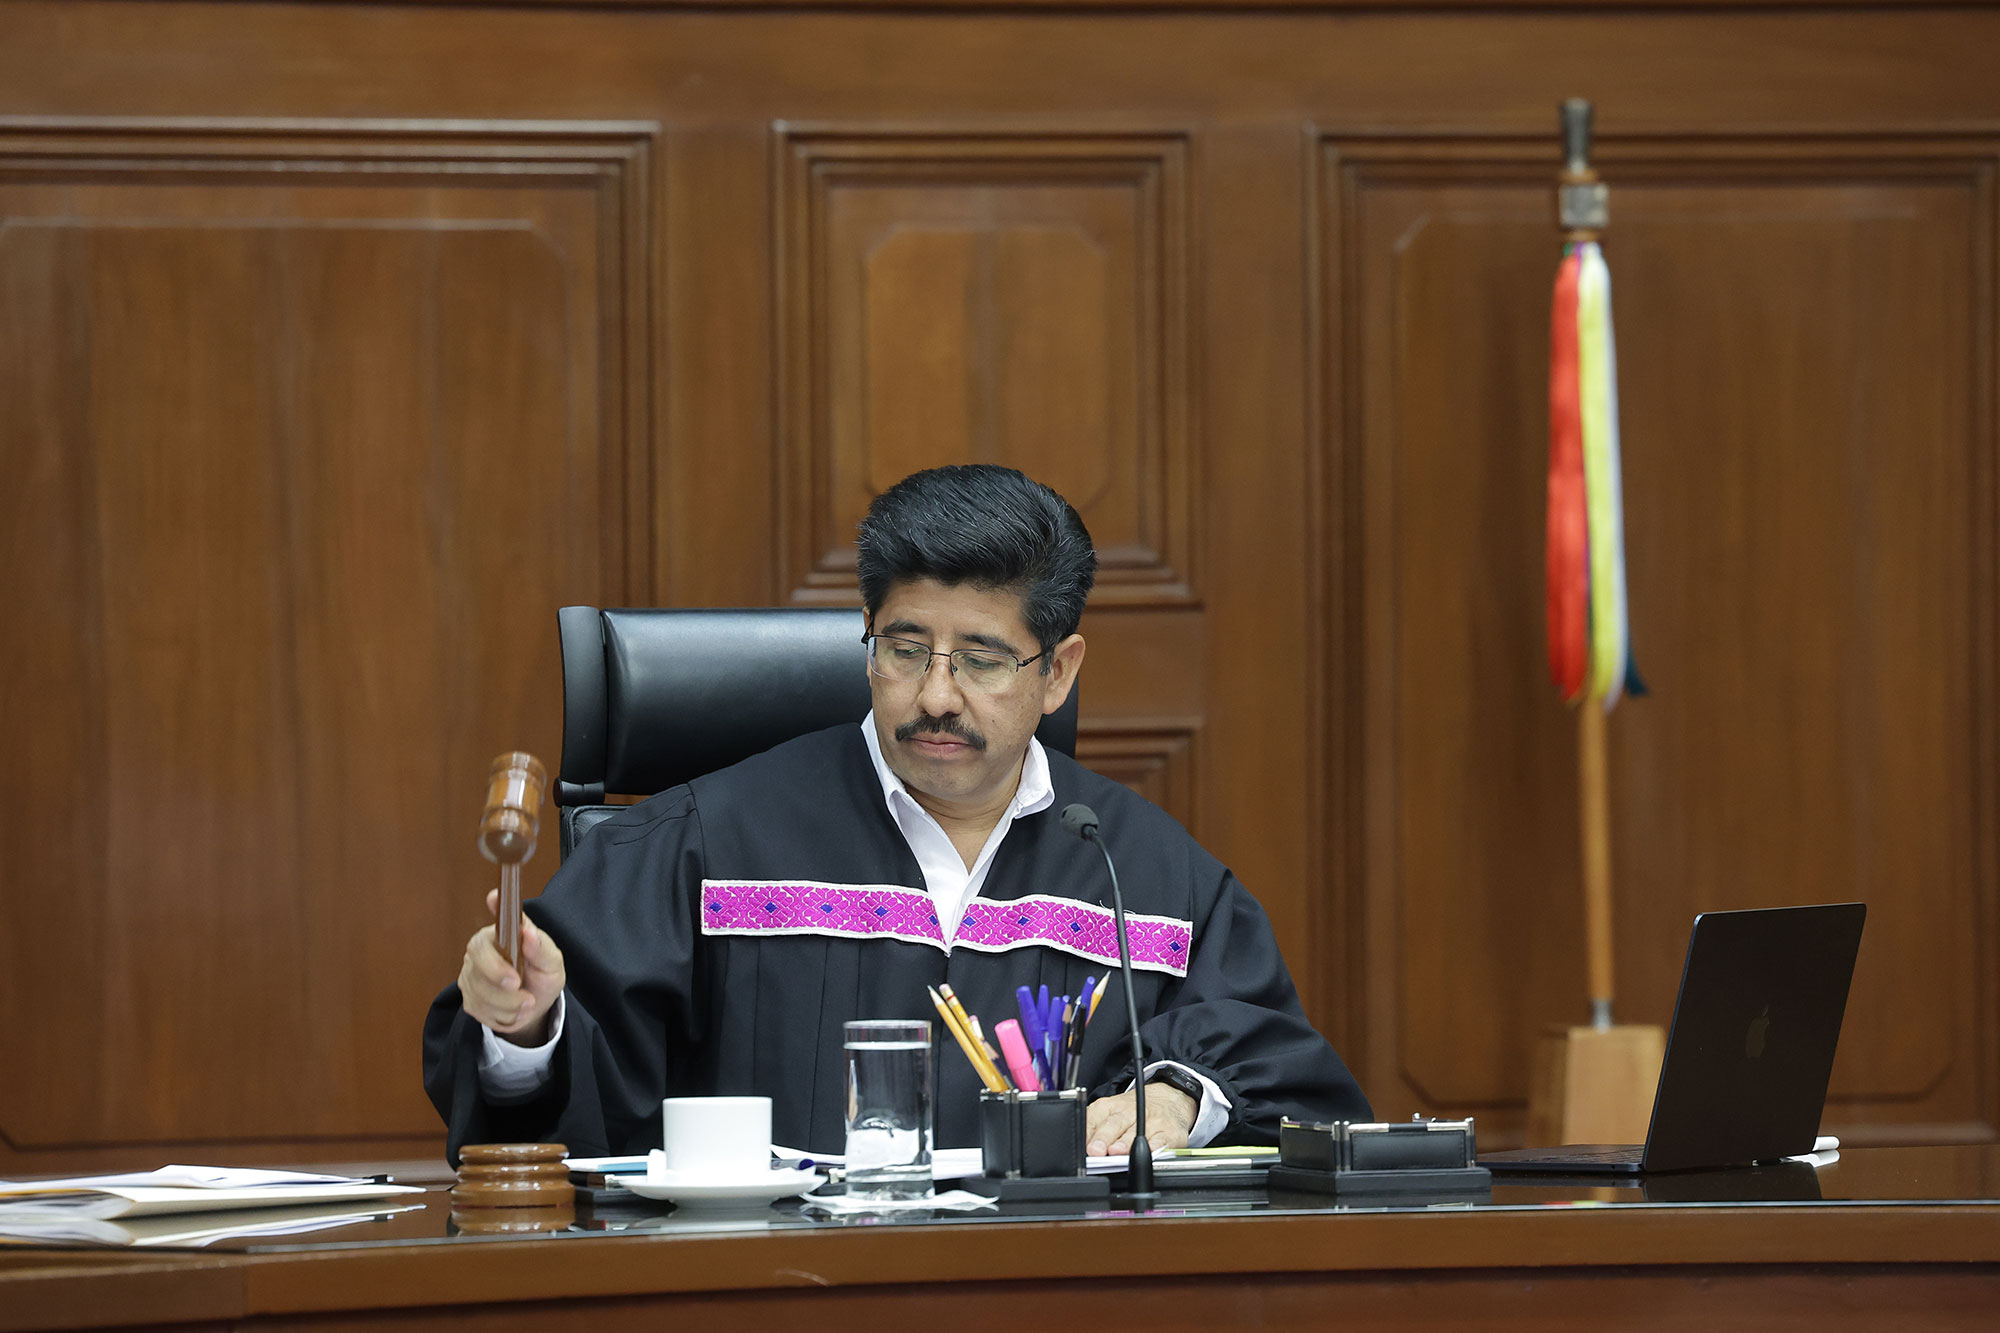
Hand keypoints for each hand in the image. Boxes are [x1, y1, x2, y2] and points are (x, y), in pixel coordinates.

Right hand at [458, 888, 565, 1045]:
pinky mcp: (469, 1000)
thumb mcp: (552, 962)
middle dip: (500, 981)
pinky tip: (515, 1011)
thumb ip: (541, 947)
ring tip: (527, 1002)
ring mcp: (470, 977)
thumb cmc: (542, 976)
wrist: (534, 1006)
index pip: (487, 929)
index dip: (489, 917)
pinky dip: (504, 1016)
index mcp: (497, 936)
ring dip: (510, 1004)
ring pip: (481, 994)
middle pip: (477, 964)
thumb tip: (527, 931)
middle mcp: (478, 953)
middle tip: (522, 990)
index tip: (494, 898)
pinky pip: (481, 1012)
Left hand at [1086, 1082, 1197, 1156]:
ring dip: (1125, 1143)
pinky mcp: (1170, 1132)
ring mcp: (1152, 1121)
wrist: (1170, 1098)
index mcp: (1112, 1106)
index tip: (1082, 1145)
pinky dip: (1155, 1147)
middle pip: (1115, 1124)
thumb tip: (1082, 1149)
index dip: (1087, 1131)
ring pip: (1137, 1133)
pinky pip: (1162, 1140)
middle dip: (1104, 1137)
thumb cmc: (1135, 1111)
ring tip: (1116, 1152)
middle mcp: (1131, 1111)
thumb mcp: (1113, 1111)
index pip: (1095, 1116)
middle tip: (1095, 1150)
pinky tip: (1147, 1152)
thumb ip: (1096, 1128)